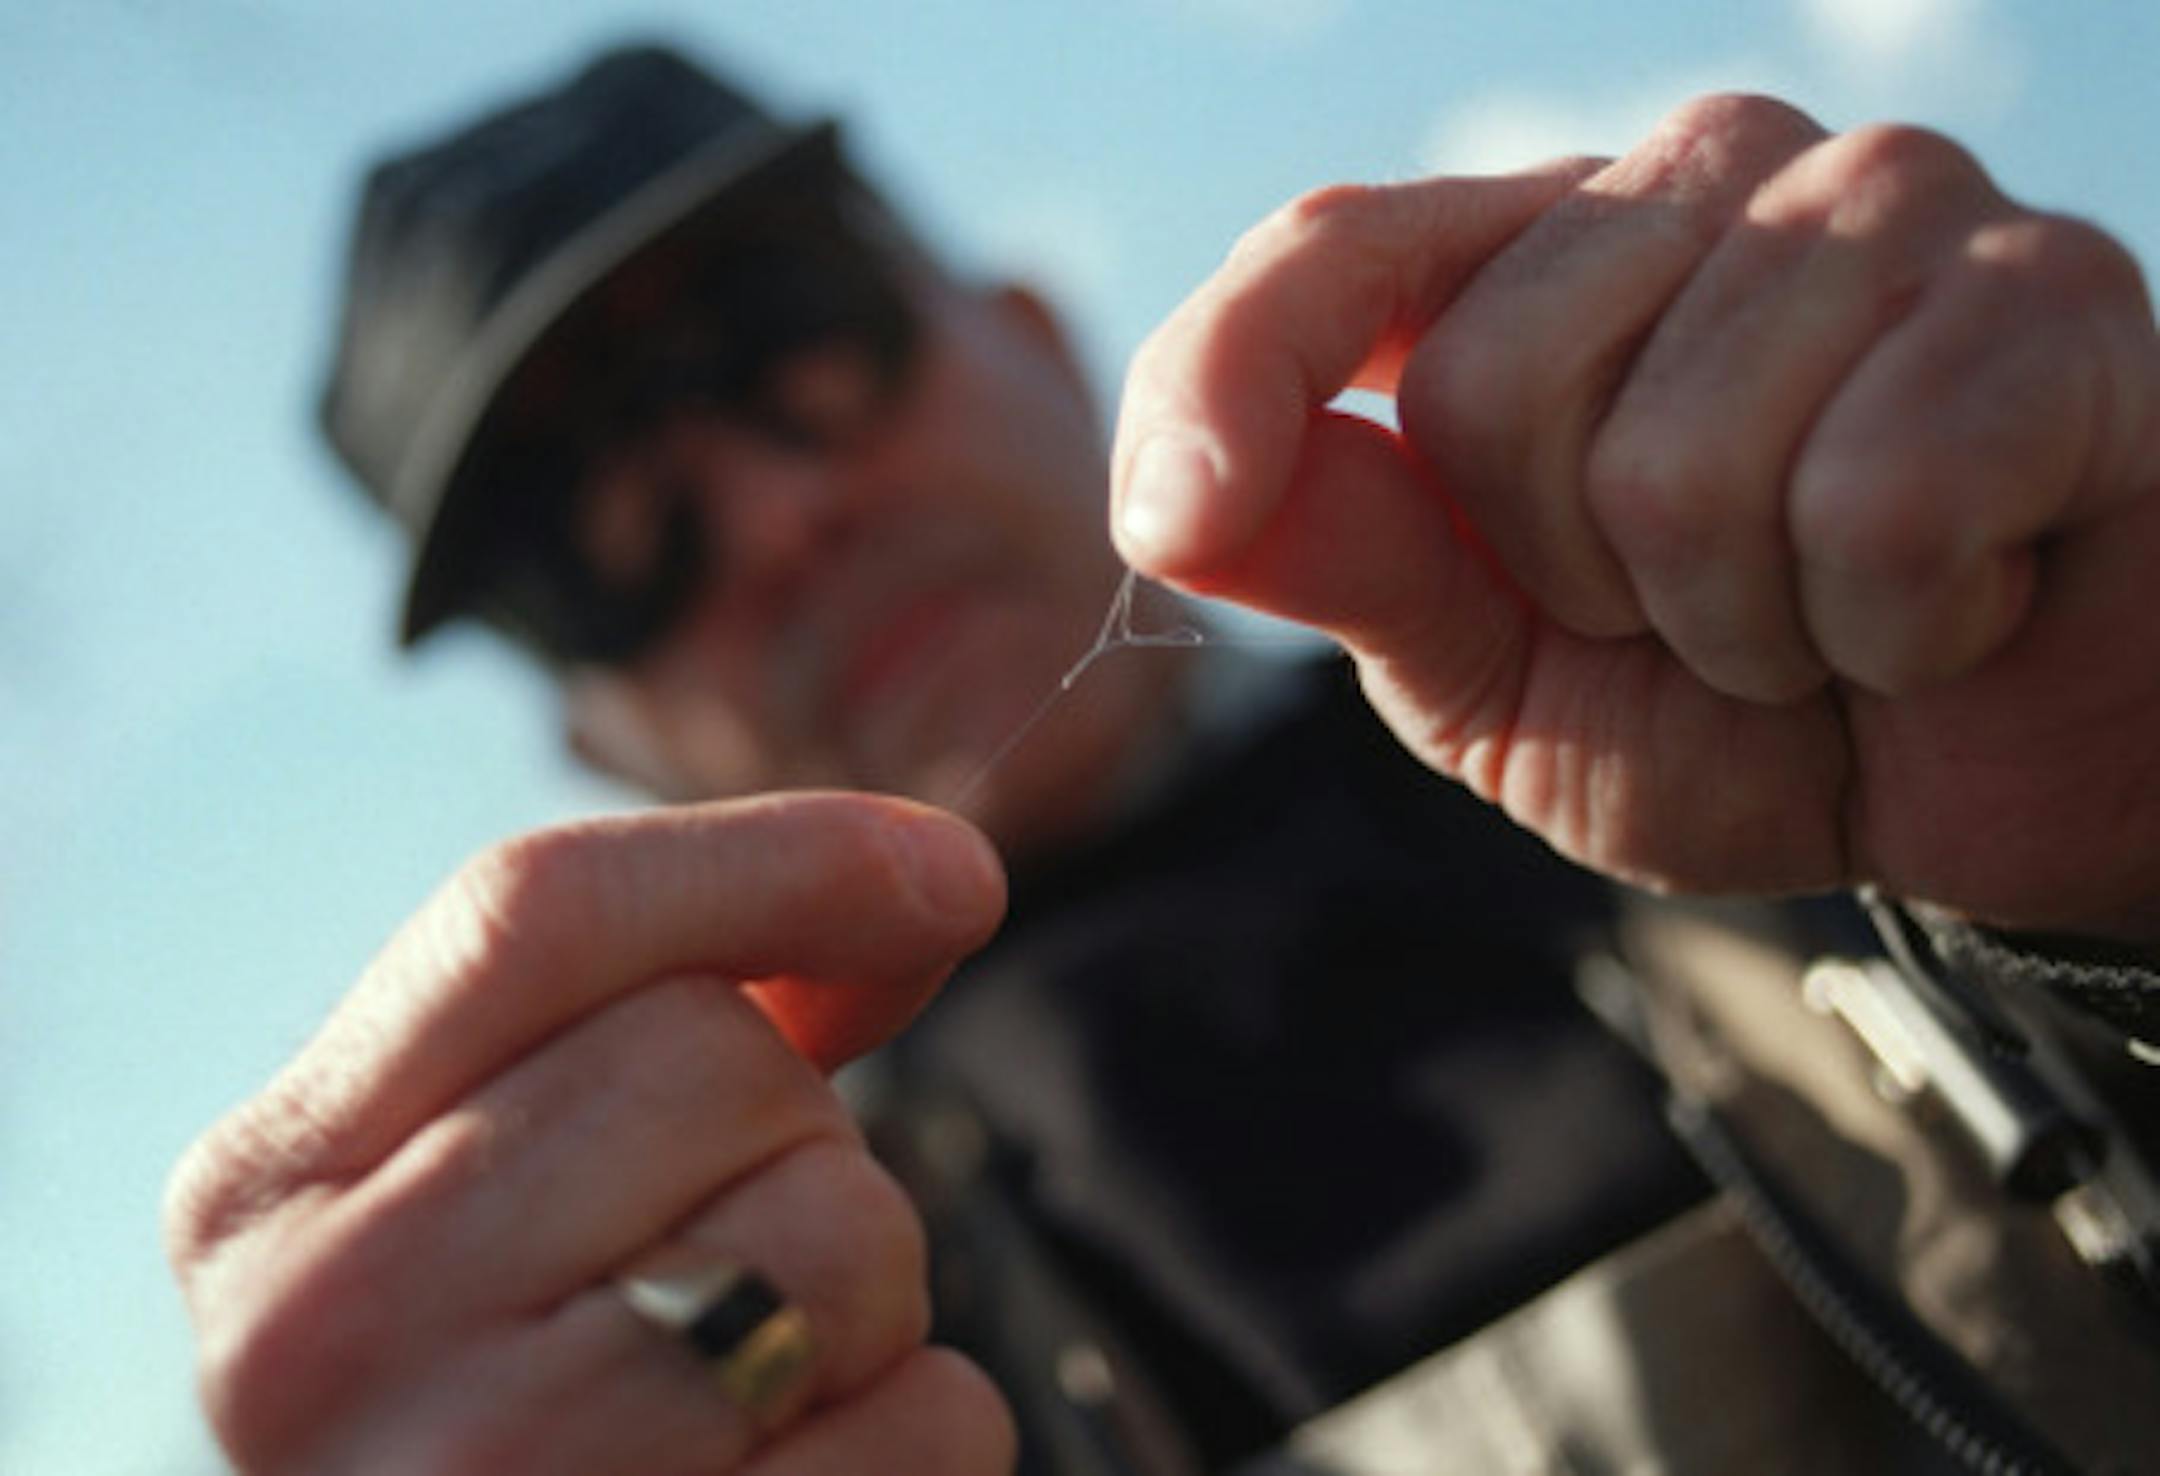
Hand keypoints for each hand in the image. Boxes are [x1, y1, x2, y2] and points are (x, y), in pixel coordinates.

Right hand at [164, 794, 1013, 1473]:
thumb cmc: (507, 1414)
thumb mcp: (492, 1207)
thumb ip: (655, 1035)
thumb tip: (923, 884)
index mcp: (268, 1186)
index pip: (530, 914)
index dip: (773, 856)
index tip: (950, 871)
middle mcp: (323, 1327)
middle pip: (715, 1056)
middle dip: (793, 1140)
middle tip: (722, 1273)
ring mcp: (477, 1474)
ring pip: (842, 1229)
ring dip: (864, 1301)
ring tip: (743, 1396)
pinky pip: (934, 1419)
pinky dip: (916, 1436)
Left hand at [1112, 94, 2159, 942]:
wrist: (1996, 780)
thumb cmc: (1745, 708)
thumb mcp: (1500, 672)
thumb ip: (1356, 564)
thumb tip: (1175, 503)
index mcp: (1540, 258)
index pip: (1330, 251)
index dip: (1226, 377)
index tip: (1168, 522)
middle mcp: (1698, 179)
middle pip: (1492, 389)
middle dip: (1586, 587)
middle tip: (1712, 611)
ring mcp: (1881, 205)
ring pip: (1678, 463)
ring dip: (1745, 625)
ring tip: (1829, 607)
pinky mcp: (2050, 290)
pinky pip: (1875, 503)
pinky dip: (1896, 627)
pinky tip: (1956, 595)